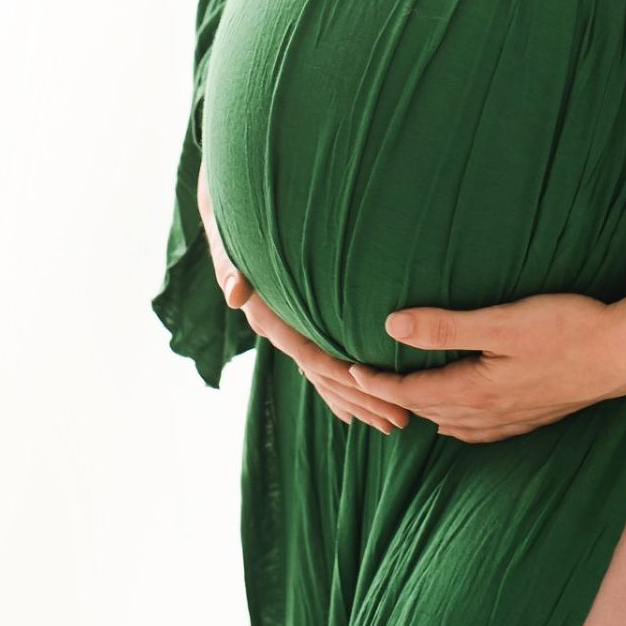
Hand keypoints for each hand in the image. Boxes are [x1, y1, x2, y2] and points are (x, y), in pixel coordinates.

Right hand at [194, 164, 407, 436]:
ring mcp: (288, 326)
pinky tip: (359, 408)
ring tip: (394, 421)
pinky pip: (320, 359)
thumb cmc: (231, 211)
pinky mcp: (296, 320)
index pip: (311, 356)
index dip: (344, 381)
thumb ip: (229, 263)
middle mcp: (277, 328)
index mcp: (267, 315)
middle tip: (401, 422)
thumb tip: (235, 294)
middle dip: (362, 400)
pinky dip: (340, 384)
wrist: (224, 203)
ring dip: (358, 399)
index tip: (379, 400)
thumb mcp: (226, 232)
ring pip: (326, 374)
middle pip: (325, 375)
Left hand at [342, 289, 625, 443]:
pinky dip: (457, 423)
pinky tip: (458, 419)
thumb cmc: (568, 329)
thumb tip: (393, 326)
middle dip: (393, 401)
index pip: (411, 394)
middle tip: (363, 385)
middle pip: (427, 412)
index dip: (377, 384)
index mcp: (476, 391)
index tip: (348, 372)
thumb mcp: (503, 321)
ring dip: (424, 412)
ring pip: (453, 423)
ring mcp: (513, 419)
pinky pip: (481, 430)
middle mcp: (489, 414)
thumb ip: (447, 327)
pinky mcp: (533, 415)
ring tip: (401, 399)